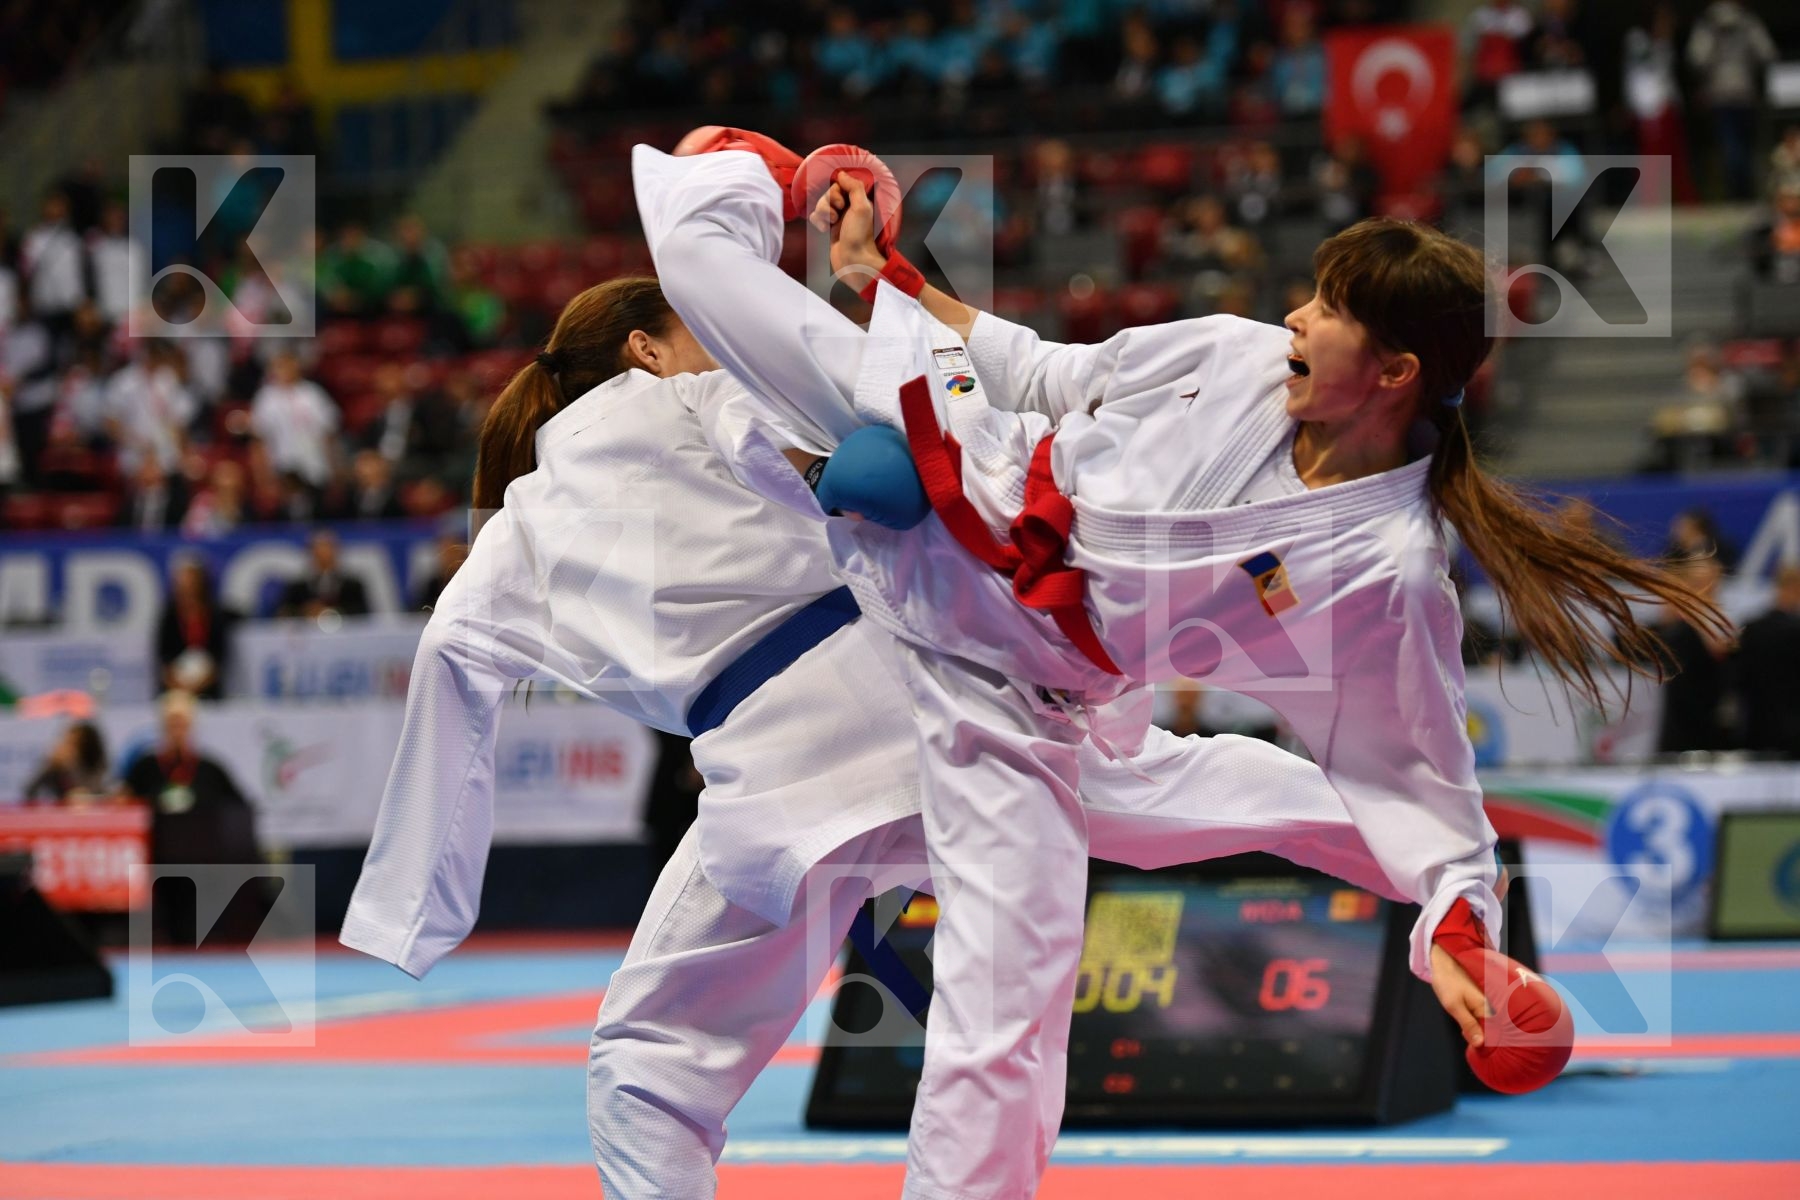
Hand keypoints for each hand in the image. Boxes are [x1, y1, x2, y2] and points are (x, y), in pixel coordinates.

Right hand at [811, 172, 885, 286]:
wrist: (854, 262)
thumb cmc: (860, 236)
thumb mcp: (862, 207)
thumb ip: (854, 187)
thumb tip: (841, 174)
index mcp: (858, 201)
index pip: (840, 185)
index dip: (836, 192)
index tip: (841, 202)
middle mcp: (848, 208)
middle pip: (828, 194)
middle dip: (828, 203)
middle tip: (837, 215)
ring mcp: (837, 218)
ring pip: (820, 204)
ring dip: (822, 213)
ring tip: (831, 224)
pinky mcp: (828, 229)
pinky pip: (815, 216)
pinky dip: (817, 221)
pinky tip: (823, 230)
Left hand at [1430, 943, 1492, 1048]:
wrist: (1445, 962)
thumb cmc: (1448, 982)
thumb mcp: (1454, 1006)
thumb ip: (1468, 1024)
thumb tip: (1480, 1044)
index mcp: (1488, 1008)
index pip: (1494, 1034)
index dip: (1486, 1044)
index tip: (1478, 1049)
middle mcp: (1494, 1006)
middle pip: (1493, 1029)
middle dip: (1482, 1036)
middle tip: (1469, 1037)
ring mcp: (1490, 1002)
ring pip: (1488, 1023)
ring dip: (1479, 1028)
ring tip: (1467, 1026)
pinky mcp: (1485, 999)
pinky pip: (1485, 1015)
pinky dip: (1478, 1020)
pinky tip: (1469, 1019)